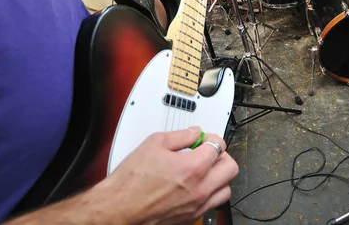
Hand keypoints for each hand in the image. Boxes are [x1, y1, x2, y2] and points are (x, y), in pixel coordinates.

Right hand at [92, 127, 237, 223]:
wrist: (119, 209)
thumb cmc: (131, 181)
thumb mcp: (154, 144)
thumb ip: (180, 135)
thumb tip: (194, 132)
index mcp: (193, 168)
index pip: (218, 147)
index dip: (212, 138)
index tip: (205, 139)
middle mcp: (200, 189)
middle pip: (230, 168)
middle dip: (222, 156)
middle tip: (209, 152)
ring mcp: (197, 206)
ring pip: (226, 189)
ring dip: (219, 177)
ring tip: (205, 171)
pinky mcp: (191, 219)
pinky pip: (212, 205)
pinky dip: (210, 194)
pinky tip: (197, 187)